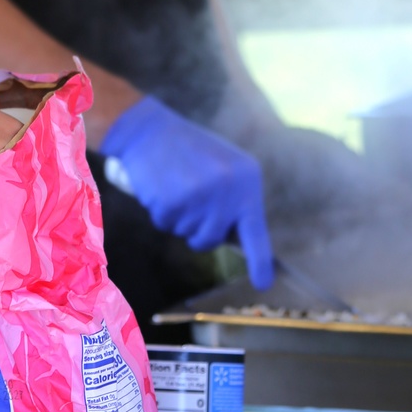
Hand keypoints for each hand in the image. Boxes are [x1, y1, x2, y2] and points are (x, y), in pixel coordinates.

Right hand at [100, 96, 273, 288]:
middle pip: (212, 239)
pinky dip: (157, 210)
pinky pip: (164, 223)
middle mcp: (229, 189)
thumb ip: (233, 198)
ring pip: (186, 233)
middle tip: (187, 201)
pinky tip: (158, 186)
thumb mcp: (222, 166)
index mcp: (247, 179)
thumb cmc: (186, 149)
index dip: (259, 261)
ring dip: (176, 218)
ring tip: (172, 186)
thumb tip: (237, 238)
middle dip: (196, 230)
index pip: (255, 229)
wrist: (148, 128)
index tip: (263, 284)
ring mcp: (202, 196)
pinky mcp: (173, 201)